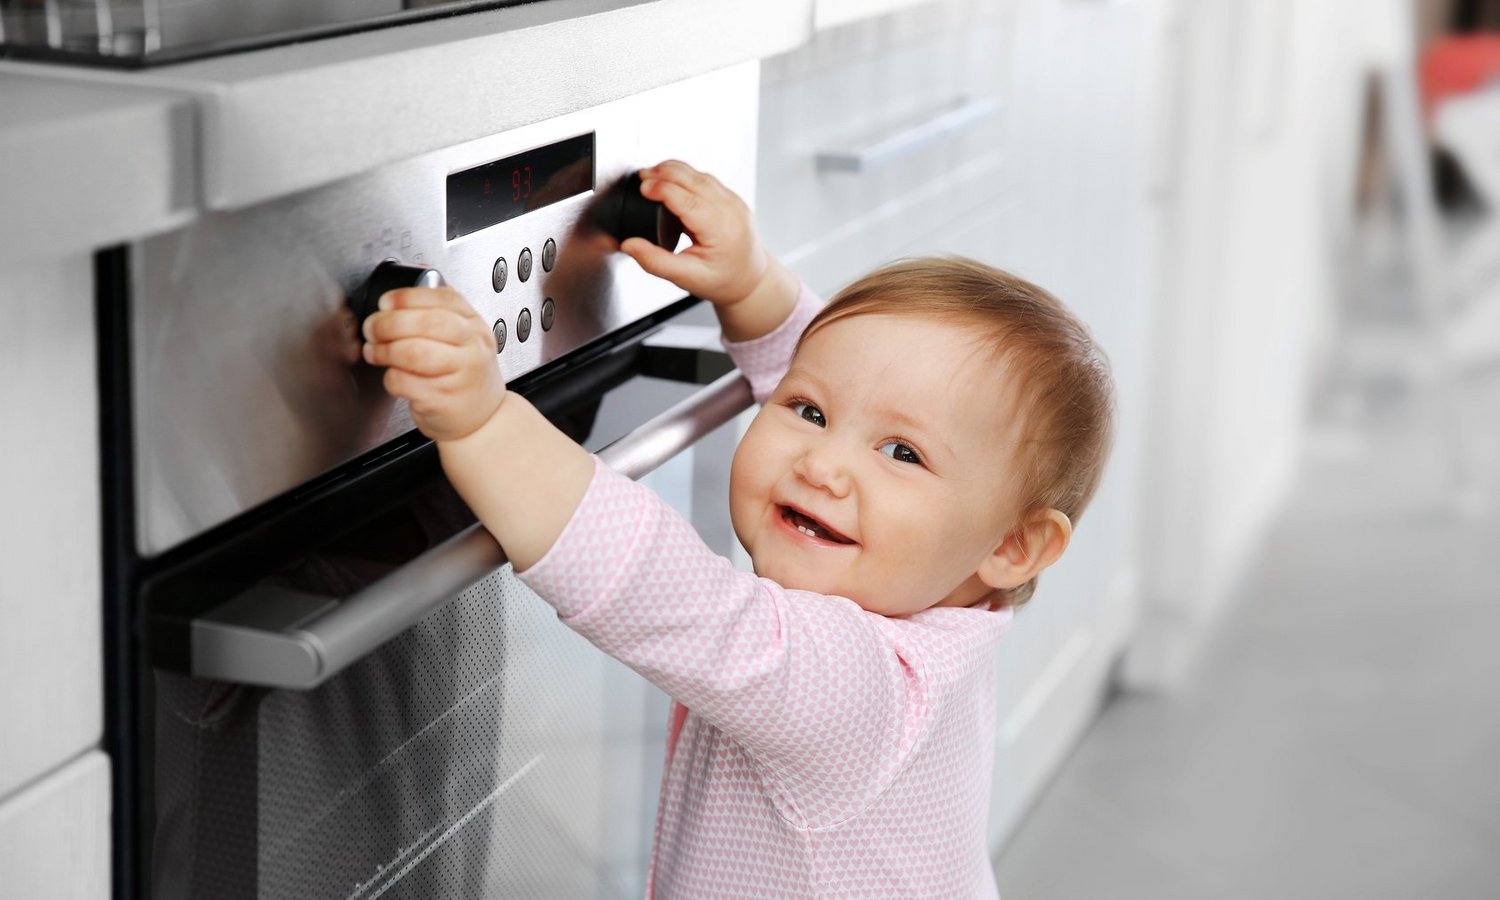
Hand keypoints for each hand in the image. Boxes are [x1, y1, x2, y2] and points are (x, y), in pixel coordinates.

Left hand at [361, 286, 506, 442]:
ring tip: (375, 351)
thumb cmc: (467, 375)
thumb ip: (441, 305)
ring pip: (415, 354)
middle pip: (429, 324)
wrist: (483, 419)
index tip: (386, 302)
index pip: (445, 299)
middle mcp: (472, 348)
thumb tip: (416, 269)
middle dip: (391, 323)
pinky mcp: (444, 400)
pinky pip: (407, 382)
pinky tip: (393, 376)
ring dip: (385, 350)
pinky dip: (391, 378)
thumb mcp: (464, 336)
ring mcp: (461, 375)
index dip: (410, 297)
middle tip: (372, 328)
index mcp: (475, 326)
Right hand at [621, 160, 770, 307]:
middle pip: (695, 180)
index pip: (689, 200)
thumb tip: (630, 245)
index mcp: (722, 230)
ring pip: (701, 175)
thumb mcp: (686, 278)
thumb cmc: (722, 280)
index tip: (643, 187)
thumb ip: (655, 262)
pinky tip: (671, 179)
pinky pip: (707, 179)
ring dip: (674, 170)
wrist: (749, 280)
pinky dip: (686, 175)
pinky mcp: (731, 198)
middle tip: (642, 176)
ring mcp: (734, 202)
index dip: (663, 189)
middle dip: (665, 173)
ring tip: (652, 174)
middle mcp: (731, 211)